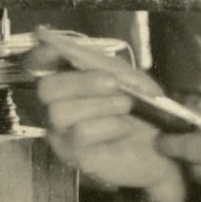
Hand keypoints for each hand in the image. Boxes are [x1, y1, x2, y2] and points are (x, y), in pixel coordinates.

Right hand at [25, 41, 187, 201]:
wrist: (162, 150)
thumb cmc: (141, 111)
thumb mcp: (127, 78)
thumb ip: (100, 62)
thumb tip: (67, 43)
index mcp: (67, 86)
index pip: (37, 67)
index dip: (40, 55)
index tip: (52, 48)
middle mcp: (57, 110)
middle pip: (46, 89)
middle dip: (81, 81)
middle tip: (113, 83)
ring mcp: (63, 136)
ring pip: (60, 112)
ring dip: (101, 104)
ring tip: (126, 106)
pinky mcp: (76, 158)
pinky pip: (81, 134)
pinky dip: (109, 125)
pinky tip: (124, 129)